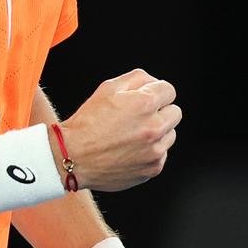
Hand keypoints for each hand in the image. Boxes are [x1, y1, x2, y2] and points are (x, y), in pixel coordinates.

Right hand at [54, 69, 180, 191]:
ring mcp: (155, 151)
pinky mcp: (152, 168)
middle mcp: (154, 127)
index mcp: (144, 104)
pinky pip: (162, 154)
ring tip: (132, 135)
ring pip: (170, 135)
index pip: (169, 91)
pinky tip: (130, 150)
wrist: (73, 157)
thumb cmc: (87, 123)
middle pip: (175, 113)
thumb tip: (153, 82)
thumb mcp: (107, 88)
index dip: (156, 92)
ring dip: (157, 132)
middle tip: (139, 117)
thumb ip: (136, 78)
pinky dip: (150, 151)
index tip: (147, 98)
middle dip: (160, 111)